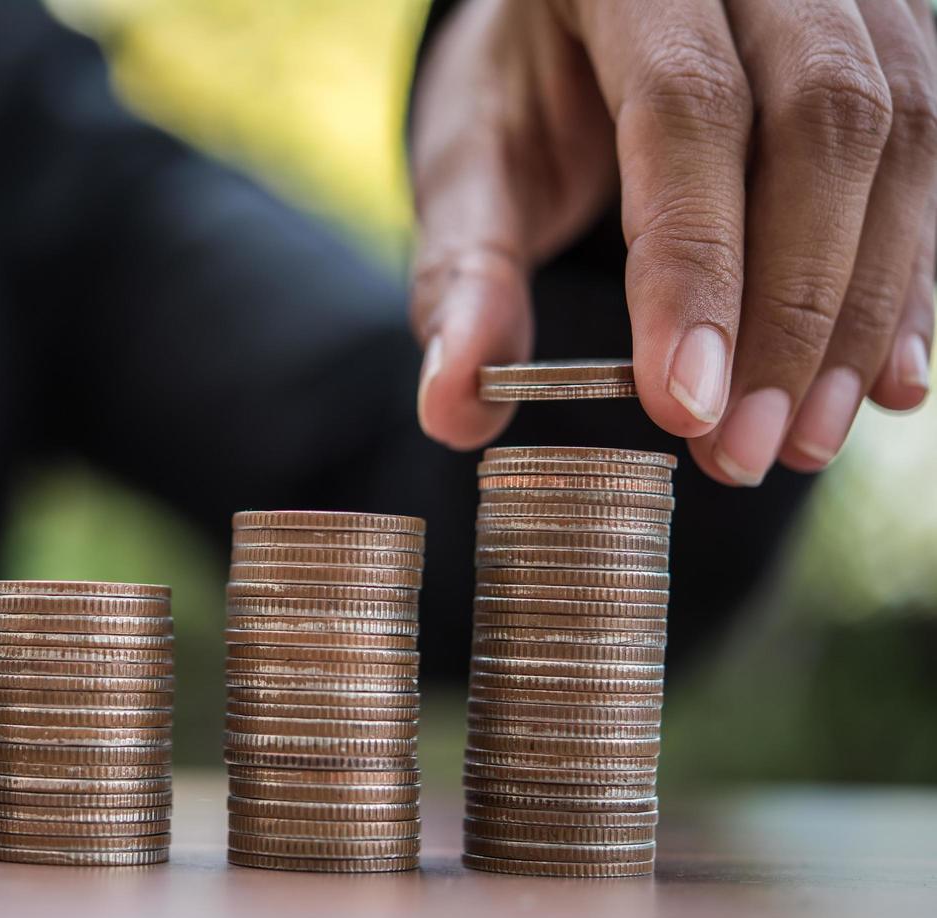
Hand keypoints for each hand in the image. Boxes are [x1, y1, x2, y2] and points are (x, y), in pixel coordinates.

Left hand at [410, 0, 936, 483]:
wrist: (584, 12)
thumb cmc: (522, 87)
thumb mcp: (470, 164)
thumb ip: (464, 273)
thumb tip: (452, 407)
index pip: (687, 105)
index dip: (696, 263)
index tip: (683, 406)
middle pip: (819, 120)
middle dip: (790, 310)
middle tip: (743, 451)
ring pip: (899, 138)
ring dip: (861, 313)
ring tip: (800, 440)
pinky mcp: (896, 38)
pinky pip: (931, 157)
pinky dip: (909, 283)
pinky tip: (881, 387)